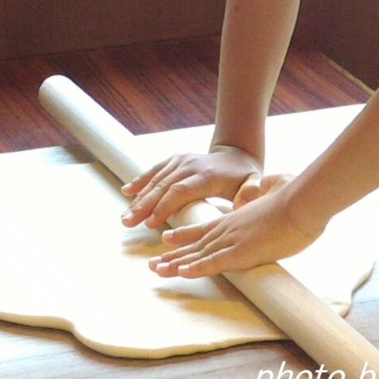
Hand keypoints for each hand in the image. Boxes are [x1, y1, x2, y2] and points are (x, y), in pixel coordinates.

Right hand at [121, 145, 261, 228]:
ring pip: (155, 180)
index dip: (164, 207)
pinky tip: (127, 192)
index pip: (180, 191)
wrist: (237, 154)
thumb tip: (247, 201)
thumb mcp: (253, 183)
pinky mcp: (174, 160)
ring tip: (125, 217)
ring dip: (138, 199)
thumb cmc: (244, 176)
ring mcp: (181, 161)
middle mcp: (190, 165)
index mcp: (206, 175)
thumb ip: (251, 192)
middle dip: (144, 206)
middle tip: (129, 224)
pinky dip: (140, 180)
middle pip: (163, 187)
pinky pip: (154, 170)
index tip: (151, 224)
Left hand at [148, 174, 325, 277]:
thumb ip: (264, 191)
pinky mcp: (241, 252)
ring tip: (157, 270)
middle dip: (174, 254)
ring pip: (198, 255)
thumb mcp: (275, 189)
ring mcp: (233, 239)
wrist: (303, 200)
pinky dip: (197, 268)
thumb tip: (264, 189)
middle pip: (195, 244)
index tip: (167, 238)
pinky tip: (181, 272)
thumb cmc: (296, 195)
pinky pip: (214, 263)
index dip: (184, 234)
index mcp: (236, 216)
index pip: (203, 227)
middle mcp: (229, 228)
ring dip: (177, 264)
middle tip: (154, 263)